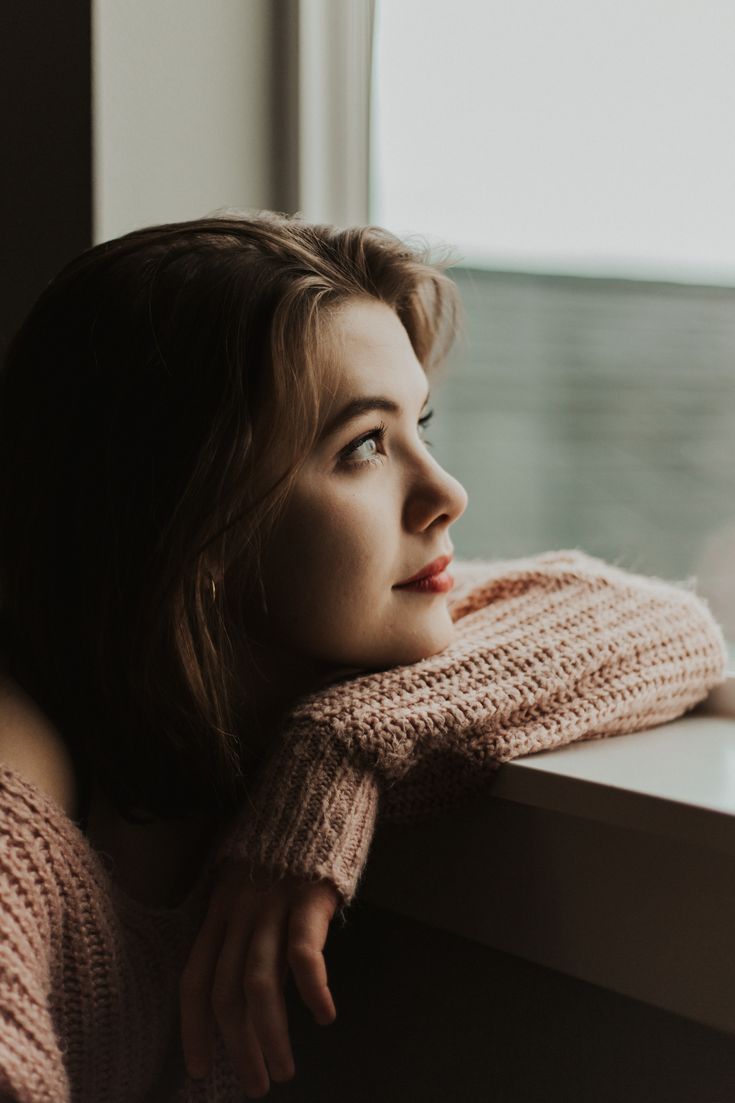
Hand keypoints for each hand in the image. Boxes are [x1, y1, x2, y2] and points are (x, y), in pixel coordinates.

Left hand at [179, 858, 339, 1097]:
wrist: (313, 790)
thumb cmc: (285, 845)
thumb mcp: (253, 888)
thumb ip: (251, 936)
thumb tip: (257, 998)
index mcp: (219, 911)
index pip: (194, 979)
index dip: (192, 1028)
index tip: (200, 1070)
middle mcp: (238, 912)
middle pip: (225, 992)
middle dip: (238, 1047)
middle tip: (256, 1085)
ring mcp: (271, 903)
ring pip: (258, 983)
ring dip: (269, 1035)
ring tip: (284, 1070)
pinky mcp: (308, 894)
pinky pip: (303, 950)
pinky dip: (312, 988)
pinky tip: (324, 1016)